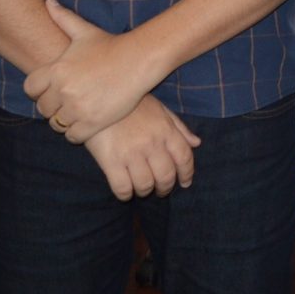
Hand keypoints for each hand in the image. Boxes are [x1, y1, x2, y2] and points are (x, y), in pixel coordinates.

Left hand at [23, 0, 159, 142]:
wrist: (139, 60)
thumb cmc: (111, 46)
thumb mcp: (85, 31)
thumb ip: (63, 18)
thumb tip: (48, 2)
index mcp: (57, 70)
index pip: (30, 89)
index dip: (39, 90)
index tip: (51, 90)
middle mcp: (63, 90)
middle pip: (43, 109)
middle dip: (53, 106)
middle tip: (67, 102)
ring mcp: (78, 108)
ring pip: (56, 124)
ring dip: (64, 120)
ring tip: (77, 112)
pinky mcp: (92, 123)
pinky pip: (72, 136)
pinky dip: (76, 132)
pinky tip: (86, 122)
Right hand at [83, 94, 200, 200]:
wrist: (97, 98)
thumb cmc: (131, 104)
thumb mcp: (159, 109)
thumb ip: (178, 127)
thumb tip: (197, 143)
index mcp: (166, 129)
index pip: (184, 158)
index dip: (187, 174)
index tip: (185, 183)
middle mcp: (152, 143)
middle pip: (166, 176)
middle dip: (165, 188)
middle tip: (160, 190)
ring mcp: (131, 153)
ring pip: (145, 185)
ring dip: (145, 191)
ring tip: (142, 189)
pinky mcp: (111, 161)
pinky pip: (122, 188)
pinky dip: (125, 195)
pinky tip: (125, 191)